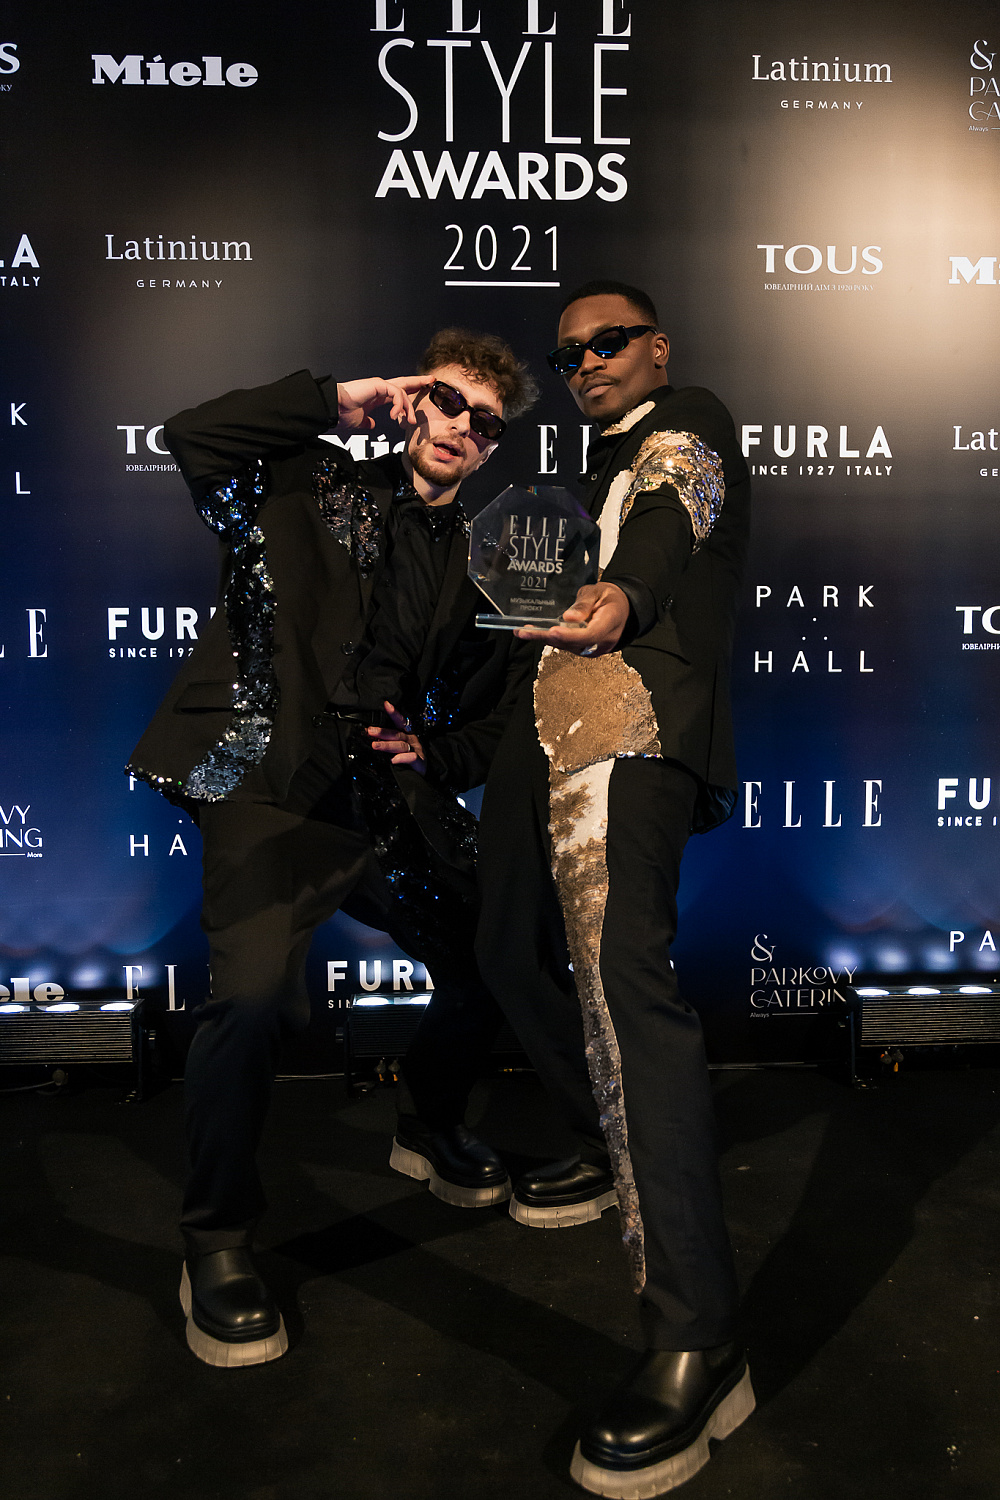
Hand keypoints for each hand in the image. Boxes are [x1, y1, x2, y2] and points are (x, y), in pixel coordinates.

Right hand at [336, 374, 434, 434]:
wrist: (333, 409)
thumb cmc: (342, 414)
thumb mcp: (360, 422)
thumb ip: (368, 423)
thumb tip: (373, 425)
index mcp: (376, 396)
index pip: (397, 392)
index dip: (409, 392)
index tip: (419, 393)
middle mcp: (379, 388)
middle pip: (404, 383)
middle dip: (418, 382)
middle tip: (431, 381)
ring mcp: (379, 385)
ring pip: (402, 391)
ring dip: (409, 407)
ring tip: (409, 421)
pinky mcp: (378, 385)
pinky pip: (396, 393)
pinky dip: (399, 404)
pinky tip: (396, 415)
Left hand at [366, 700, 425, 773]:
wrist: (422, 773)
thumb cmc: (407, 759)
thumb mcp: (397, 747)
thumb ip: (387, 742)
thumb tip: (369, 737)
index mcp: (406, 734)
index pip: (400, 721)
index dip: (394, 713)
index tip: (386, 704)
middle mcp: (411, 739)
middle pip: (397, 733)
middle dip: (383, 732)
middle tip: (370, 731)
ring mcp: (416, 750)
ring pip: (401, 745)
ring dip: (387, 745)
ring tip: (375, 745)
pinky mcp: (420, 761)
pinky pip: (412, 757)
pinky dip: (402, 758)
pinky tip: (393, 760)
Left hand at [514, 582, 629, 656]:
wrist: (621, 608)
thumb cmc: (610, 598)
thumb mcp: (598, 592)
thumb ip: (584, 604)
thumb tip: (569, 617)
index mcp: (610, 624)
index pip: (589, 635)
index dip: (570, 635)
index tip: (553, 631)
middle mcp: (601, 641)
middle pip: (573, 643)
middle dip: (548, 638)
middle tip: (527, 632)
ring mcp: (593, 648)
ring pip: (567, 646)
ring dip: (545, 639)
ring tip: (524, 632)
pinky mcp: (585, 648)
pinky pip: (567, 645)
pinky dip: (551, 639)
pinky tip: (535, 634)